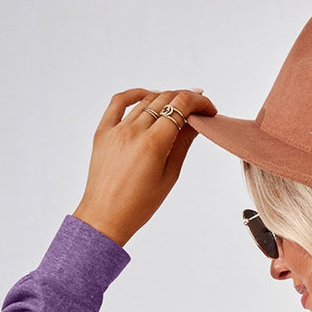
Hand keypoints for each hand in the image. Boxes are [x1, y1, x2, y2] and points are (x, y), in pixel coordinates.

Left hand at [72, 87, 216, 247]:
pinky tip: (147, 96)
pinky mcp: (103, 131)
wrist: (105, 217)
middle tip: (197, 108)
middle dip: (186, 99)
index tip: (208, 107)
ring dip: (165, 99)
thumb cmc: (138, 206)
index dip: (199, 102)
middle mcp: (133, 131)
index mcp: (153, 144)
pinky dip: (135, 94)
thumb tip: (193, 123)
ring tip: (176, 107)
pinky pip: (119, 102)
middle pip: (165, 99)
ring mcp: (116, 129)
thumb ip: (182, 144)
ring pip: (145, 100)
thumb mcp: (169, 177)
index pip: (181, 106)